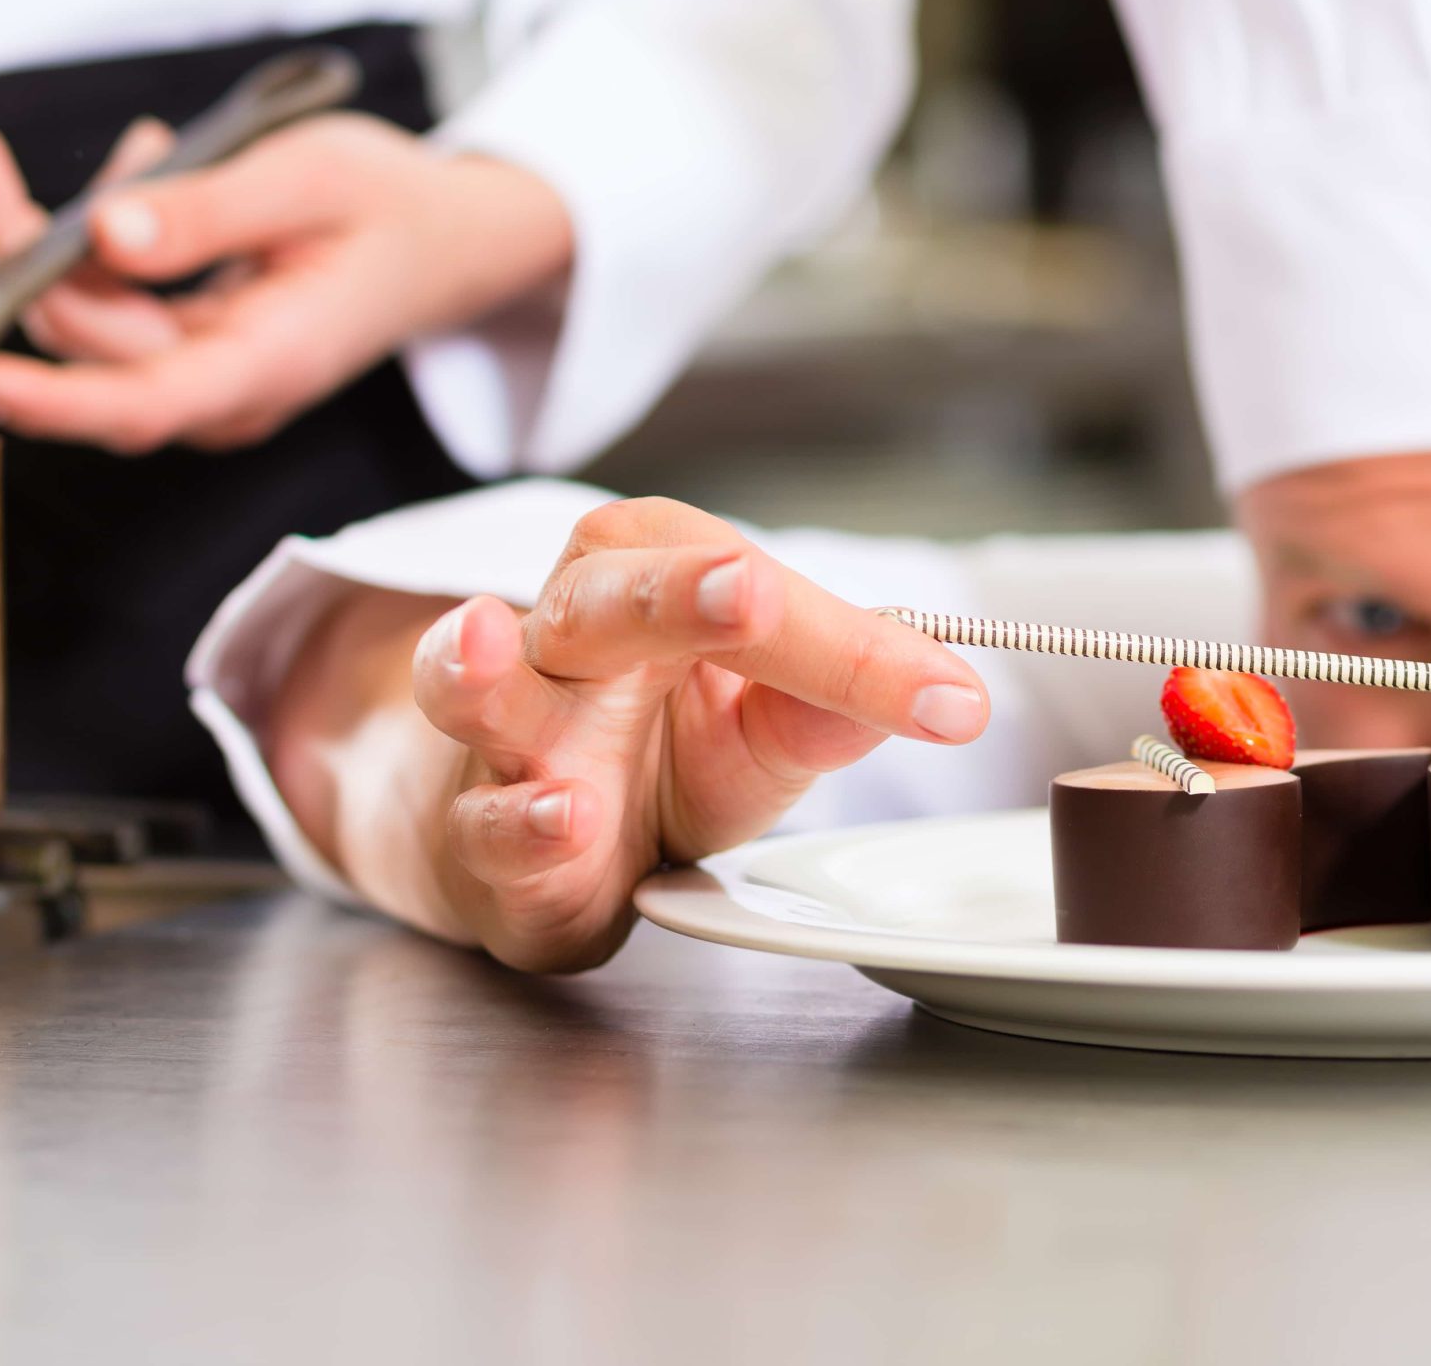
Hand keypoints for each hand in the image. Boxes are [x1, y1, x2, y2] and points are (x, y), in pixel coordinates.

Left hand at [0, 110, 572, 453]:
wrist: (445, 241)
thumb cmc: (389, 206)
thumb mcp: (311, 179)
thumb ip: (209, 210)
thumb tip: (102, 230)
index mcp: (268, 363)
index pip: (137, 403)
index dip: (45, 396)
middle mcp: (222, 391)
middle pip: (80, 339)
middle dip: (13, 242)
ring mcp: (199, 379)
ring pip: (79, 317)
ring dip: (66, 229)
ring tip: (151, 149)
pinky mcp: (181, 354)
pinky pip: (102, 303)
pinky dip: (100, 236)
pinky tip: (152, 174)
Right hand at [261, 497, 992, 970]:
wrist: (532, 848)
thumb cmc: (656, 759)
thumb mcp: (763, 732)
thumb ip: (831, 707)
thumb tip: (942, 693)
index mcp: (650, 582)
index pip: (745, 582)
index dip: (851, 642)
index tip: (948, 696)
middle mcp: (566, 637)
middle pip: (608, 596)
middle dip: (676, 591)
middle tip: (748, 591)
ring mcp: (510, 735)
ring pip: (487, 688)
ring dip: (489, 669)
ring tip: (491, 642)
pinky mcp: (482, 834)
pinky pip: (489, 821)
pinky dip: (522, 822)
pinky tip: (566, 817)